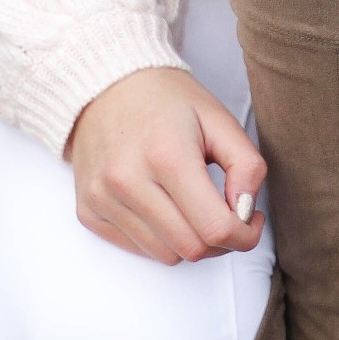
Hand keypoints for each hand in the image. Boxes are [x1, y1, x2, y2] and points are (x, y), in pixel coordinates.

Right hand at [67, 65, 266, 266]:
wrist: (104, 83)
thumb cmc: (166, 99)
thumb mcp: (218, 118)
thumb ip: (246, 165)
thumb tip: (245, 212)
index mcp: (167, 155)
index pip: (215, 228)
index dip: (245, 234)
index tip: (250, 219)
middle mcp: (128, 181)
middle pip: (192, 249)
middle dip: (222, 242)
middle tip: (228, 214)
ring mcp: (103, 199)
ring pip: (166, 256)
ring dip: (190, 242)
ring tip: (194, 208)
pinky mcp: (88, 211)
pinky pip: (137, 249)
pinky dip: (160, 239)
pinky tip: (165, 207)